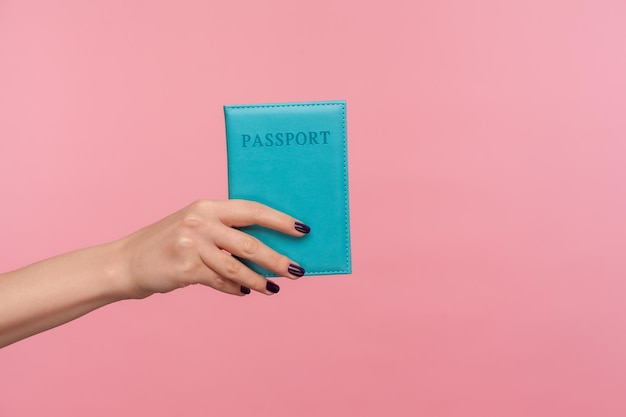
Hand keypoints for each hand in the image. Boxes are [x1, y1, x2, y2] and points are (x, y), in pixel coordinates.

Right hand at [117, 199, 308, 297]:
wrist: (125, 263)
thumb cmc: (166, 245)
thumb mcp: (193, 227)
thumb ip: (224, 232)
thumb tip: (263, 249)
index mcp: (206, 207)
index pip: (252, 210)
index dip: (279, 220)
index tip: (302, 230)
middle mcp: (200, 222)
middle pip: (250, 242)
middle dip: (277, 259)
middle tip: (297, 270)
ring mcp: (192, 245)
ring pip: (237, 267)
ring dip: (259, 280)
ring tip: (274, 288)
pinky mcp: (186, 268)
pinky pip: (220, 282)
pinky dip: (235, 290)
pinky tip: (244, 293)